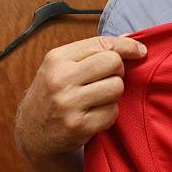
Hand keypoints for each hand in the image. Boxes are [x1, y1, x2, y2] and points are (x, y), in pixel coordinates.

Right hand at [14, 36, 146, 163]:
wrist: (31, 133)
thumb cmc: (53, 93)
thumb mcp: (62, 66)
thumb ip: (92, 51)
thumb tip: (128, 39)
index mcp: (57, 58)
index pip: (102, 44)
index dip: (126, 46)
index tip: (140, 51)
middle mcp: (61, 79)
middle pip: (113, 63)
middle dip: (117, 71)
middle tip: (106, 79)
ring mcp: (69, 103)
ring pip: (116, 87)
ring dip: (113, 94)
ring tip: (98, 98)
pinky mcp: (79, 126)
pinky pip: (113, 112)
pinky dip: (109, 113)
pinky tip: (94, 114)